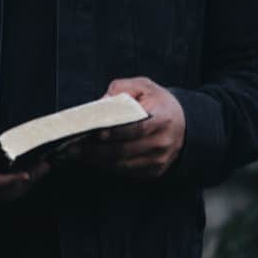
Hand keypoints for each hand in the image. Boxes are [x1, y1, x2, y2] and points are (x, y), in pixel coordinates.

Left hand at [70, 77, 185, 179]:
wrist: (185, 125)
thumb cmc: (160, 104)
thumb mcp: (144, 86)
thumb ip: (122, 89)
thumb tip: (101, 103)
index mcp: (162, 118)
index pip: (135, 128)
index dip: (113, 132)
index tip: (93, 133)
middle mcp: (161, 142)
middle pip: (123, 150)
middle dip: (95, 150)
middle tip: (72, 146)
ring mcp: (158, 160)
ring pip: (121, 164)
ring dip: (96, 160)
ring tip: (75, 153)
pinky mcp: (153, 171)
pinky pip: (125, 171)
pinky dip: (106, 166)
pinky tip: (91, 159)